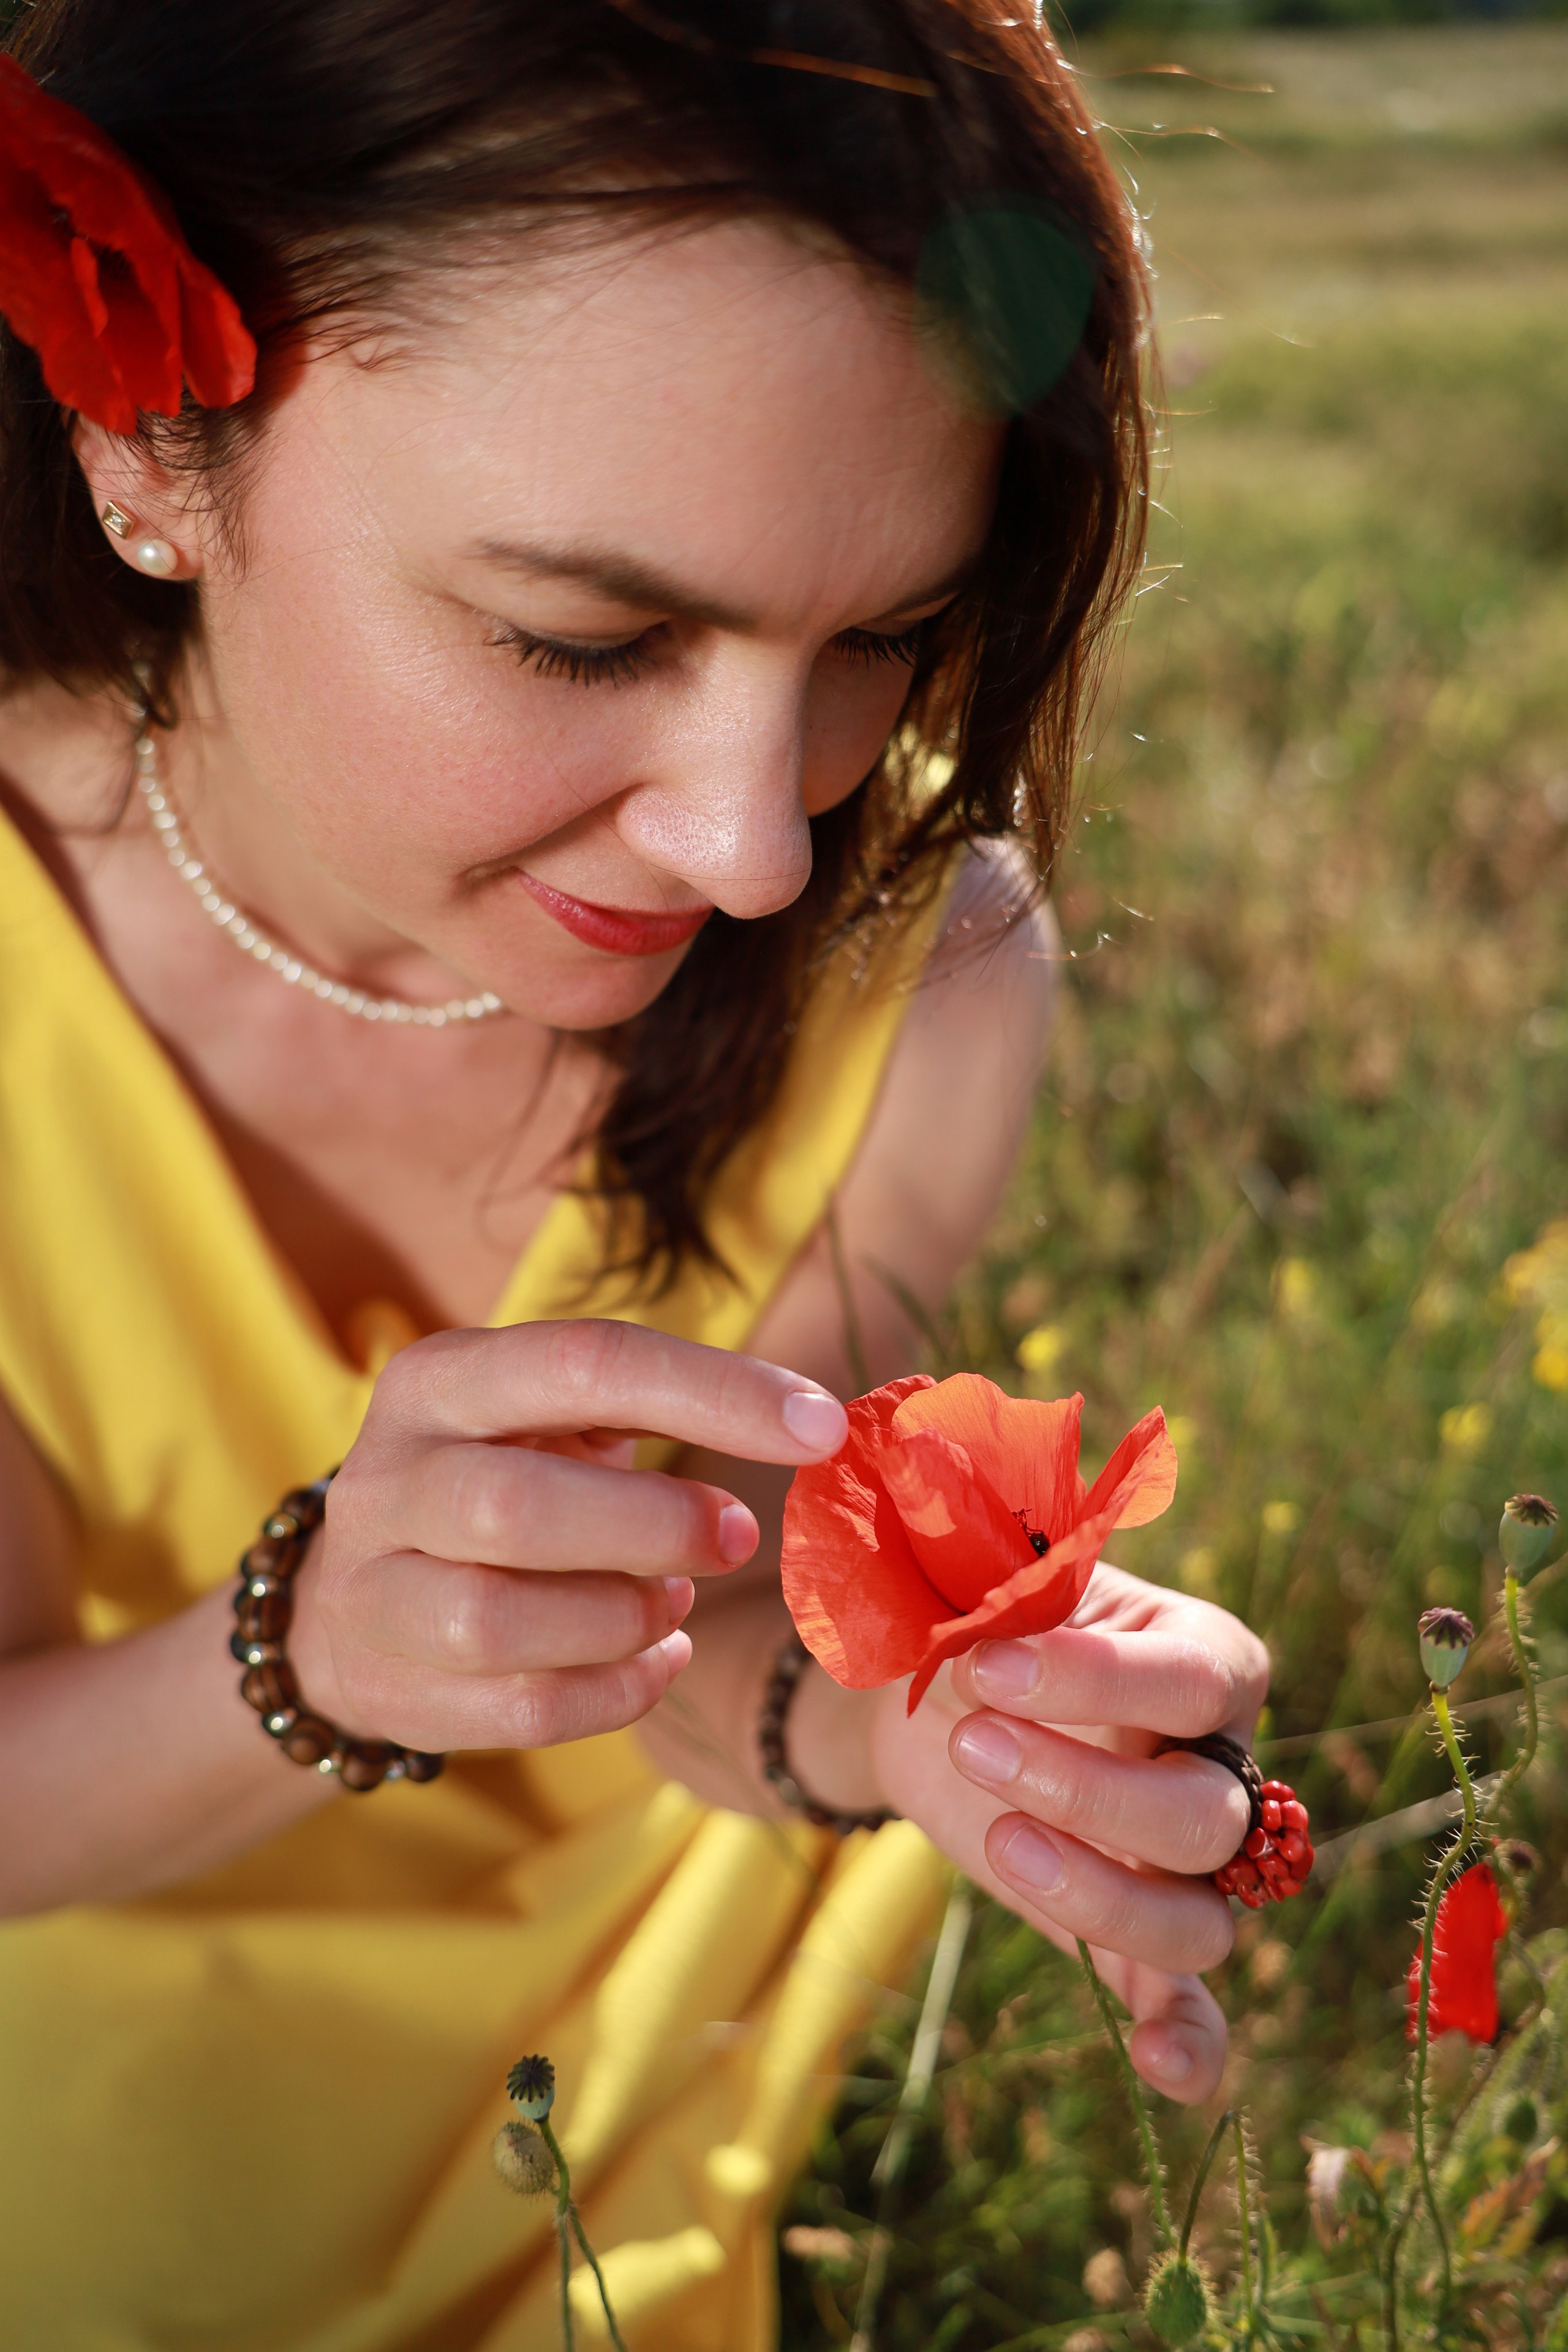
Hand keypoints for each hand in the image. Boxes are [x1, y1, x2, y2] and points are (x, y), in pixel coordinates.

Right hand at [289, 1319, 847, 1753]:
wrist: (353, 1597)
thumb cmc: (502, 1480)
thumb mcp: (551, 1415)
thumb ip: (654, 1403)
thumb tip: (814, 1427)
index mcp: (440, 1379)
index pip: (585, 1361)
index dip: (716, 1392)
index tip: (822, 1427)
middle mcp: (387, 1475)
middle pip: (518, 1507)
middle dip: (655, 1527)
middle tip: (737, 1536)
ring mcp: (371, 1590)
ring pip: (499, 1621)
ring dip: (623, 1617)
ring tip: (674, 1600)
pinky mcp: (391, 1689)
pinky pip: (521, 1710)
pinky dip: (618, 1691)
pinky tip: (657, 1659)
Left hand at [867, 1563, 1269, 2102]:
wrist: (941, 1691)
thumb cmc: (991, 1624)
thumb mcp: (1000, 1595)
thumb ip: (1007, 1615)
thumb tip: (981, 1652)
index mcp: (1208, 1660)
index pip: (1193, 1680)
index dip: (1095, 1676)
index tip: (983, 1664)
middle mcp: (1220, 1768)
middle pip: (1205, 1816)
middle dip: (1083, 1790)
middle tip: (974, 1743)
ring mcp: (1185, 1867)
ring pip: (1201, 1922)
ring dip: (1100, 1895)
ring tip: (998, 1839)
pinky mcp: (1131, 1939)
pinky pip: (1191, 2006)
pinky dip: (1190, 2045)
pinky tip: (1156, 2064)